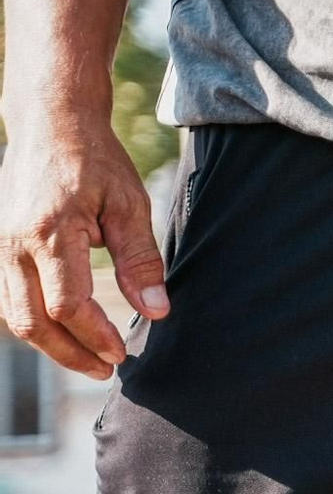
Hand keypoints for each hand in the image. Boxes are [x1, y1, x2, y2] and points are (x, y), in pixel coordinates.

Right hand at [0, 116, 167, 379]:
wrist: (50, 124)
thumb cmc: (95, 161)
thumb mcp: (129, 205)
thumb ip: (141, 260)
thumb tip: (156, 311)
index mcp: (50, 233)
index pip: (68, 305)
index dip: (95, 336)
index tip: (123, 353)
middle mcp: (14, 244)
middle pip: (33, 321)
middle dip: (71, 353)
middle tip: (107, 370)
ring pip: (15, 315)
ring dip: (51, 345)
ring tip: (90, 359)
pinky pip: (9, 298)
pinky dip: (36, 322)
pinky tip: (66, 332)